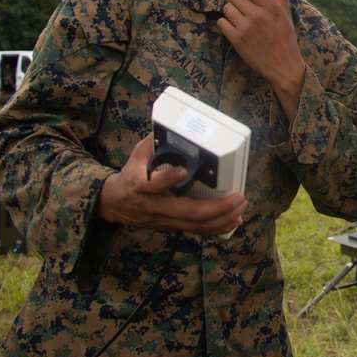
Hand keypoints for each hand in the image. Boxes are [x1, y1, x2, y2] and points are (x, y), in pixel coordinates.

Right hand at [96, 134, 246, 236]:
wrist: (116, 204)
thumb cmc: (130, 177)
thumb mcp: (136, 155)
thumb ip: (153, 142)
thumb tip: (172, 126)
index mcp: (141, 186)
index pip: (153, 185)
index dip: (168, 179)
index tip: (183, 170)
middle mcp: (155, 206)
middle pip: (186, 212)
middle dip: (216, 208)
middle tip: (237, 197)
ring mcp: (165, 219)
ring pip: (195, 225)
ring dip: (222, 219)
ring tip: (240, 207)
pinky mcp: (172, 226)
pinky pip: (197, 230)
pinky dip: (217, 227)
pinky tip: (234, 221)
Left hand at [217, 0, 305, 120]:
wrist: (283, 66)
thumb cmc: (286, 40)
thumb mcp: (286, 17)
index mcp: (270, 8)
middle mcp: (257, 15)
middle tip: (243, 7)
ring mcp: (245, 28)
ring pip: (227, 8)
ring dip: (231, 10)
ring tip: (239, 18)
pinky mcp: (237, 40)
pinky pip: (222, 23)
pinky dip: (225, 23)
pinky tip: (234, 27)